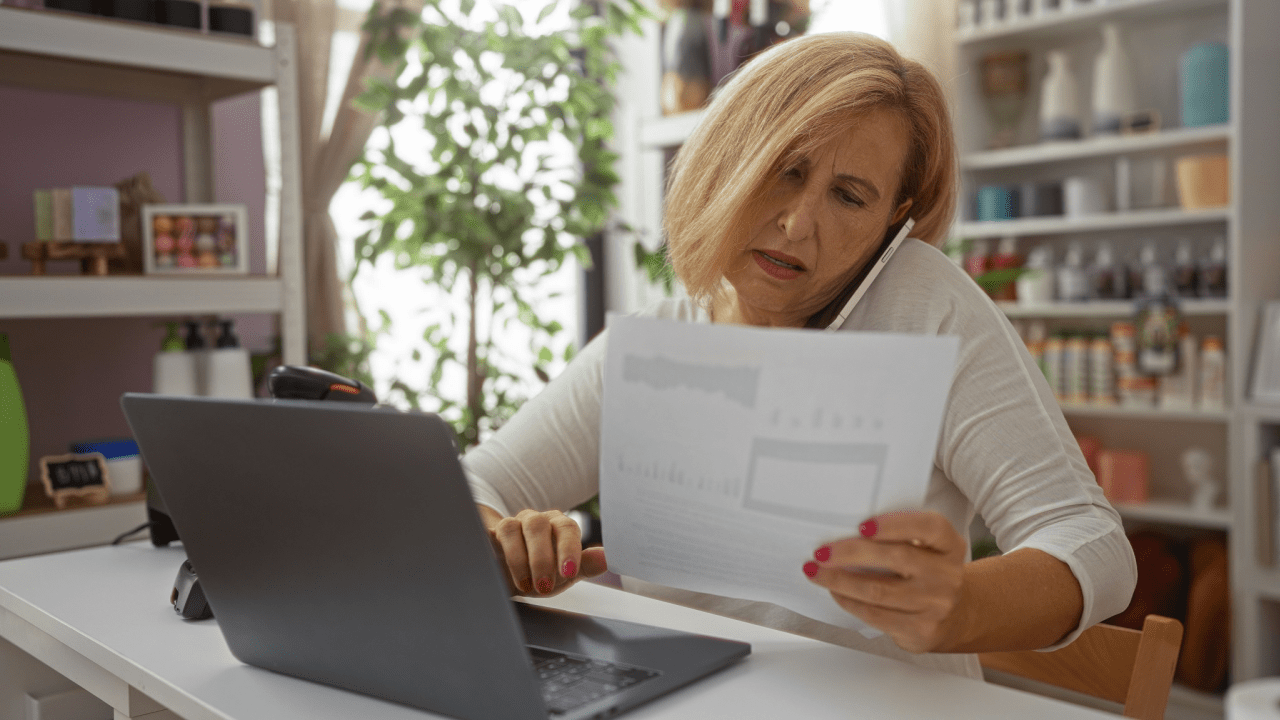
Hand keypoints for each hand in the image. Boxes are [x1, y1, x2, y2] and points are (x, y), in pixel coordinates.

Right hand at [479, 506, 607, 597]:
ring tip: (525, 585)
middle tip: (544, 586)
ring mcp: (508, 525)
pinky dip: (490, 551)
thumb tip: (606, 558)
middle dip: (542, 558)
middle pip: (538, 525)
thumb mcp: (564, 574)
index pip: (567, 528)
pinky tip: (495, 569)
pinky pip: (484, 536)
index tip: (568, 573)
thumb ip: (584, 565)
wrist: (509, 575)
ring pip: (511, 528)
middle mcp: (534, 521)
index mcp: (558, 526)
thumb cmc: (542, 572)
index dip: (568, 549)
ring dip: (518, 559)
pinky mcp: (485, 535)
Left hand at [802, 511, 969, 652]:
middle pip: (897, 558)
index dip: (895, 524)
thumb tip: (845, 529)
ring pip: (879, 591)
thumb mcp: (926, 549)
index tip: (862, 525)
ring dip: (840, 580)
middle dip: (851, 553)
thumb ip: (900, 537)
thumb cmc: (927, 574)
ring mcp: (936, 605)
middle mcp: (947, 574)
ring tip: (816, 572)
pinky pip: (876, 615)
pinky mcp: (920, 629)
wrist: (953, 617)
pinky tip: (835, 591)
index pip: (929, 527)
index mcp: (949, 545)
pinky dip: (849, 602)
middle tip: (822, 552)